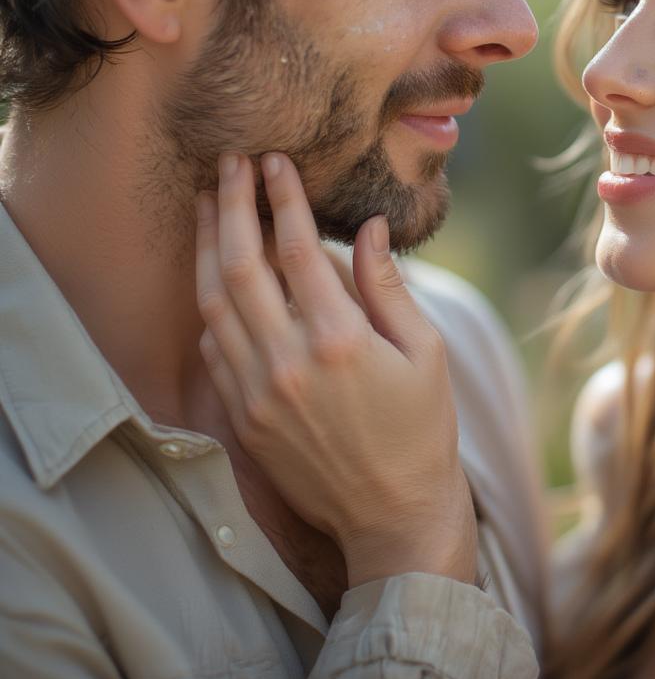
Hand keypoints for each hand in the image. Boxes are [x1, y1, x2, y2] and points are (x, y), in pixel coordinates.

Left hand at [194, 151, 476, 588]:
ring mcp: (258, 393)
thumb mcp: (425, 351)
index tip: (274, 162)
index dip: (282, 200)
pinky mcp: (243, 418)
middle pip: (241, 266)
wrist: (392, 515)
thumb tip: (368, 229)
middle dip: (231, 206)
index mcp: (339, 340)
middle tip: (228, 164)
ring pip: (214, 304)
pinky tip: (216, 277)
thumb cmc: (422, 429)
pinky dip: (212, 305)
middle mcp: (288, 362)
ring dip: (206, 248)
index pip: (297, 250)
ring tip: (207, 205)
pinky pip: (214, 348)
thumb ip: (388, 286)